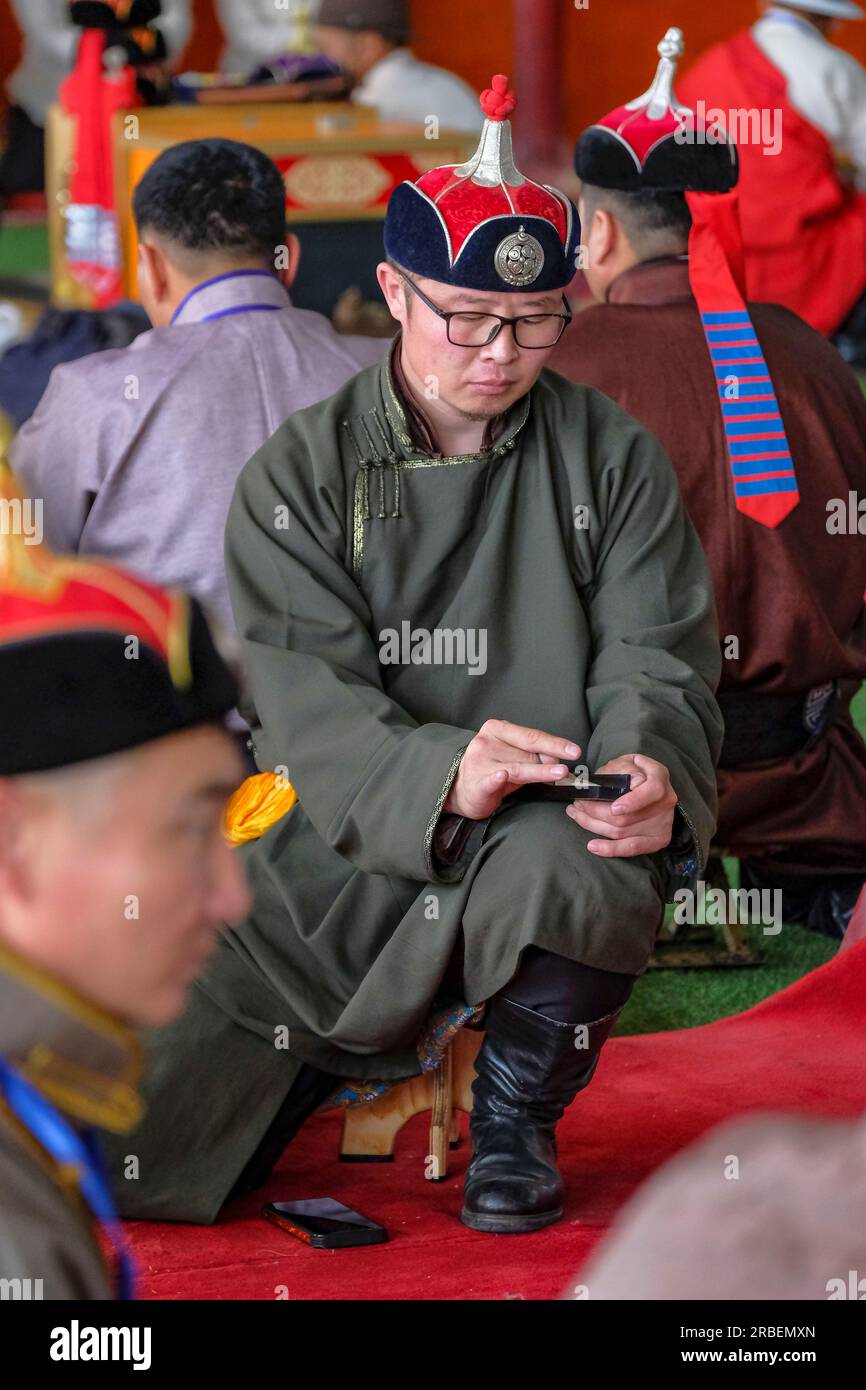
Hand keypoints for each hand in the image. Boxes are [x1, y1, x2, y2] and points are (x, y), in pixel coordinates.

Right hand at [445, 720, 580, 820]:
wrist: (460, 790)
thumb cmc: (492, 770)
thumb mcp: (513, 758)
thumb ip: (533, 755)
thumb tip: (559, 758)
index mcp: (497, 729)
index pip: (531, 735)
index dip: (554, 742)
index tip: (574, 750)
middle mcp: (487, 741)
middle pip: (527, 750)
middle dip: (552, 755)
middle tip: (571, 760)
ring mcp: (480, 761)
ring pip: (517, 767)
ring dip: (539, 771)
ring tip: (558, 773)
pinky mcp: (476, 782)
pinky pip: (490, 780)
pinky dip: (497, 778)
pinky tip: (502, 776)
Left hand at [567, 753, 675, 857]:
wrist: (656, 787)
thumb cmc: (637, 771)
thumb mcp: (629, 760)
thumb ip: (618, 768)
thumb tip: (599, 782)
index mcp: (660, 778)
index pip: (651, 792)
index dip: (633, 802)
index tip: (614, 808)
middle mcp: (665, 803)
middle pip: (627, 817)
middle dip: (595, 811)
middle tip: (577, 804)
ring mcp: (662, 824)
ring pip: (623, 832)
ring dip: (594, 826)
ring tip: (576, 815)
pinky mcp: (657, 840)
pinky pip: (632, 848)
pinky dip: (610, 849)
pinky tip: (593, 846)